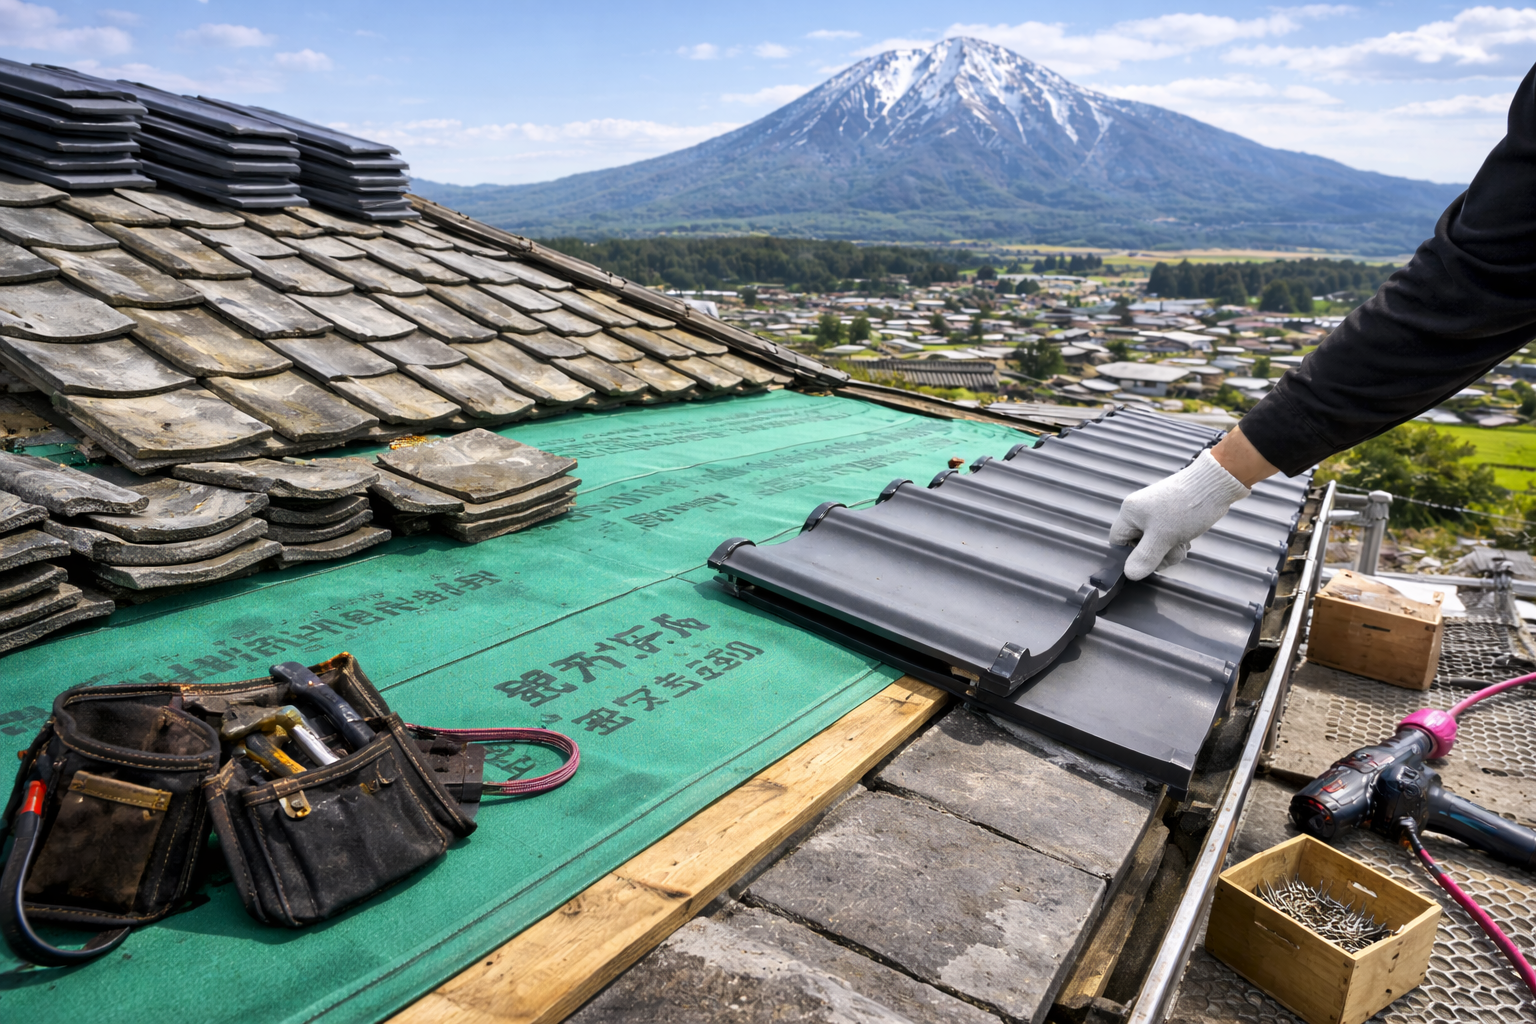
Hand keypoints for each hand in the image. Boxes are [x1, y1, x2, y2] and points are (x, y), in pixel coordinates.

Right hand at [1110, 449, 1251, 579]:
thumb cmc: (1186, 508)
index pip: (1117, 541)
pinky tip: (1186, 539)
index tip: (1148, 559)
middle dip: (1156, 554)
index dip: (1129, 555)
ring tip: (1183, 543)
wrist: (1215, 485)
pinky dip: (1176, 542)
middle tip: (1171, 551)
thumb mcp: (1163, 537)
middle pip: (1138, 545)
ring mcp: (1156, 514)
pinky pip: (1167, 536)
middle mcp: (1139, 512)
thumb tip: (1130, 574)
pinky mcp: (1170, 516)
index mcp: (1130, 513)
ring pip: (1155, 543)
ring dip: (1169, 550)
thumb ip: (1145, 557)